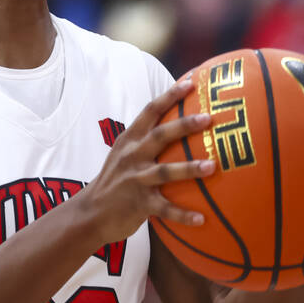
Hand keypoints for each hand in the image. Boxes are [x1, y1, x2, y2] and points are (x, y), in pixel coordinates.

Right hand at [77, 79, 216, 245]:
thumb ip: (146, 139)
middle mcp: (132, 155)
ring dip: (189, 169)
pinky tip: (202, 220)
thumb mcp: (125, 153)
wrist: (91, 213)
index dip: (170, 96)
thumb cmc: (117, 180)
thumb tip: (180, 124)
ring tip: (213, 166)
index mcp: (130, 139)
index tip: (191, 83)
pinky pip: (165, 209)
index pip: (150, 111)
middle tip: (208, 118)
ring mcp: (135, 179)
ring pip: (165, 171)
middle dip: (184, 125)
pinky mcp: (139, 204)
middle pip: (160, 135)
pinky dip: (183, 215)